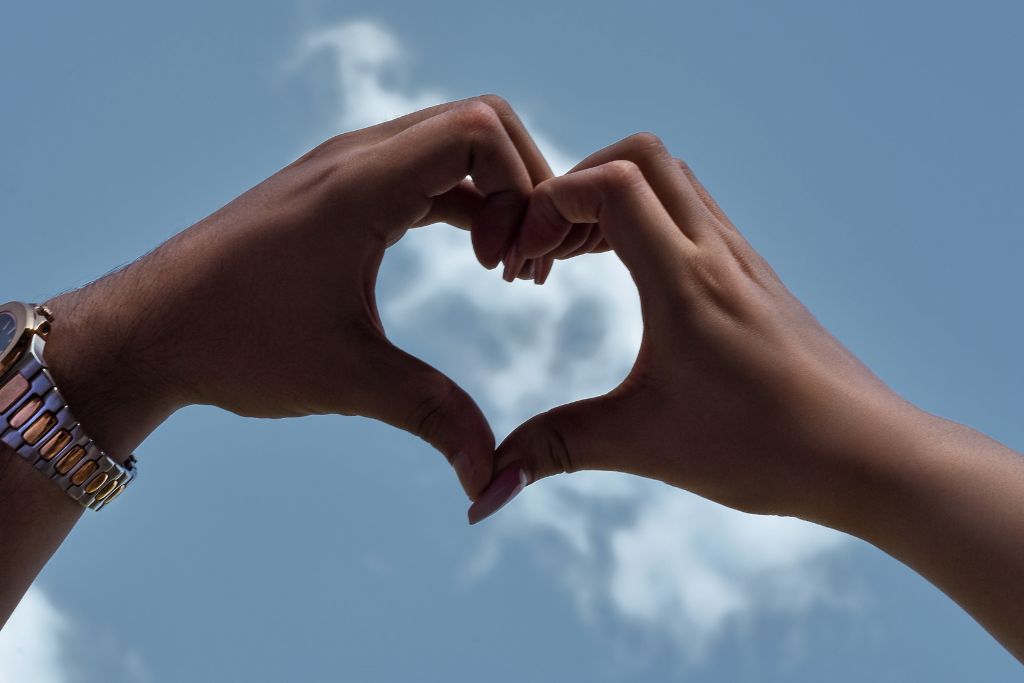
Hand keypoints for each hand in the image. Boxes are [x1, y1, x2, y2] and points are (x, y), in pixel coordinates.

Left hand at [42, 95, 552, 499]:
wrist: (147, 331)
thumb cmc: (233, 345)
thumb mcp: (347, 380)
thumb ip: (433, 417)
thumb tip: (490, 483)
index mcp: (360, 185)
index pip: (479, 130)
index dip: (522, 188)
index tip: (508, 266)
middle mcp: (354, 158)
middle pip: (480, 123)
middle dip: (522, 186)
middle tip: (519, 264)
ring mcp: (344, 168)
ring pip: (452, 143)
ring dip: (494, 193)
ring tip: (500, 266)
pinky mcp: (338, 189)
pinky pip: (424, 171)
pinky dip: (464, 201)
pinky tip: (472, 257)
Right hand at [470, 133, 918, 523]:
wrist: (865, 454)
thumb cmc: (763, 447)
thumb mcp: (642, 445)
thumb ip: (556, 450)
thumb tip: (487, 485)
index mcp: (684, 279)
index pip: (611, 183)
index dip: (551, 203)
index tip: (524, 260)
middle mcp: (716, 251)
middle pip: (641, 156)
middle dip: (576, 184)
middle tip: (546, 248)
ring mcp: (741, 259)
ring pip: (672, 180)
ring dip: (613, 199)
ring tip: (575, 260)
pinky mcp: (754, 277)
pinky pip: (694, 213)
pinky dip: (648, 221)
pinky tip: (629, 278)